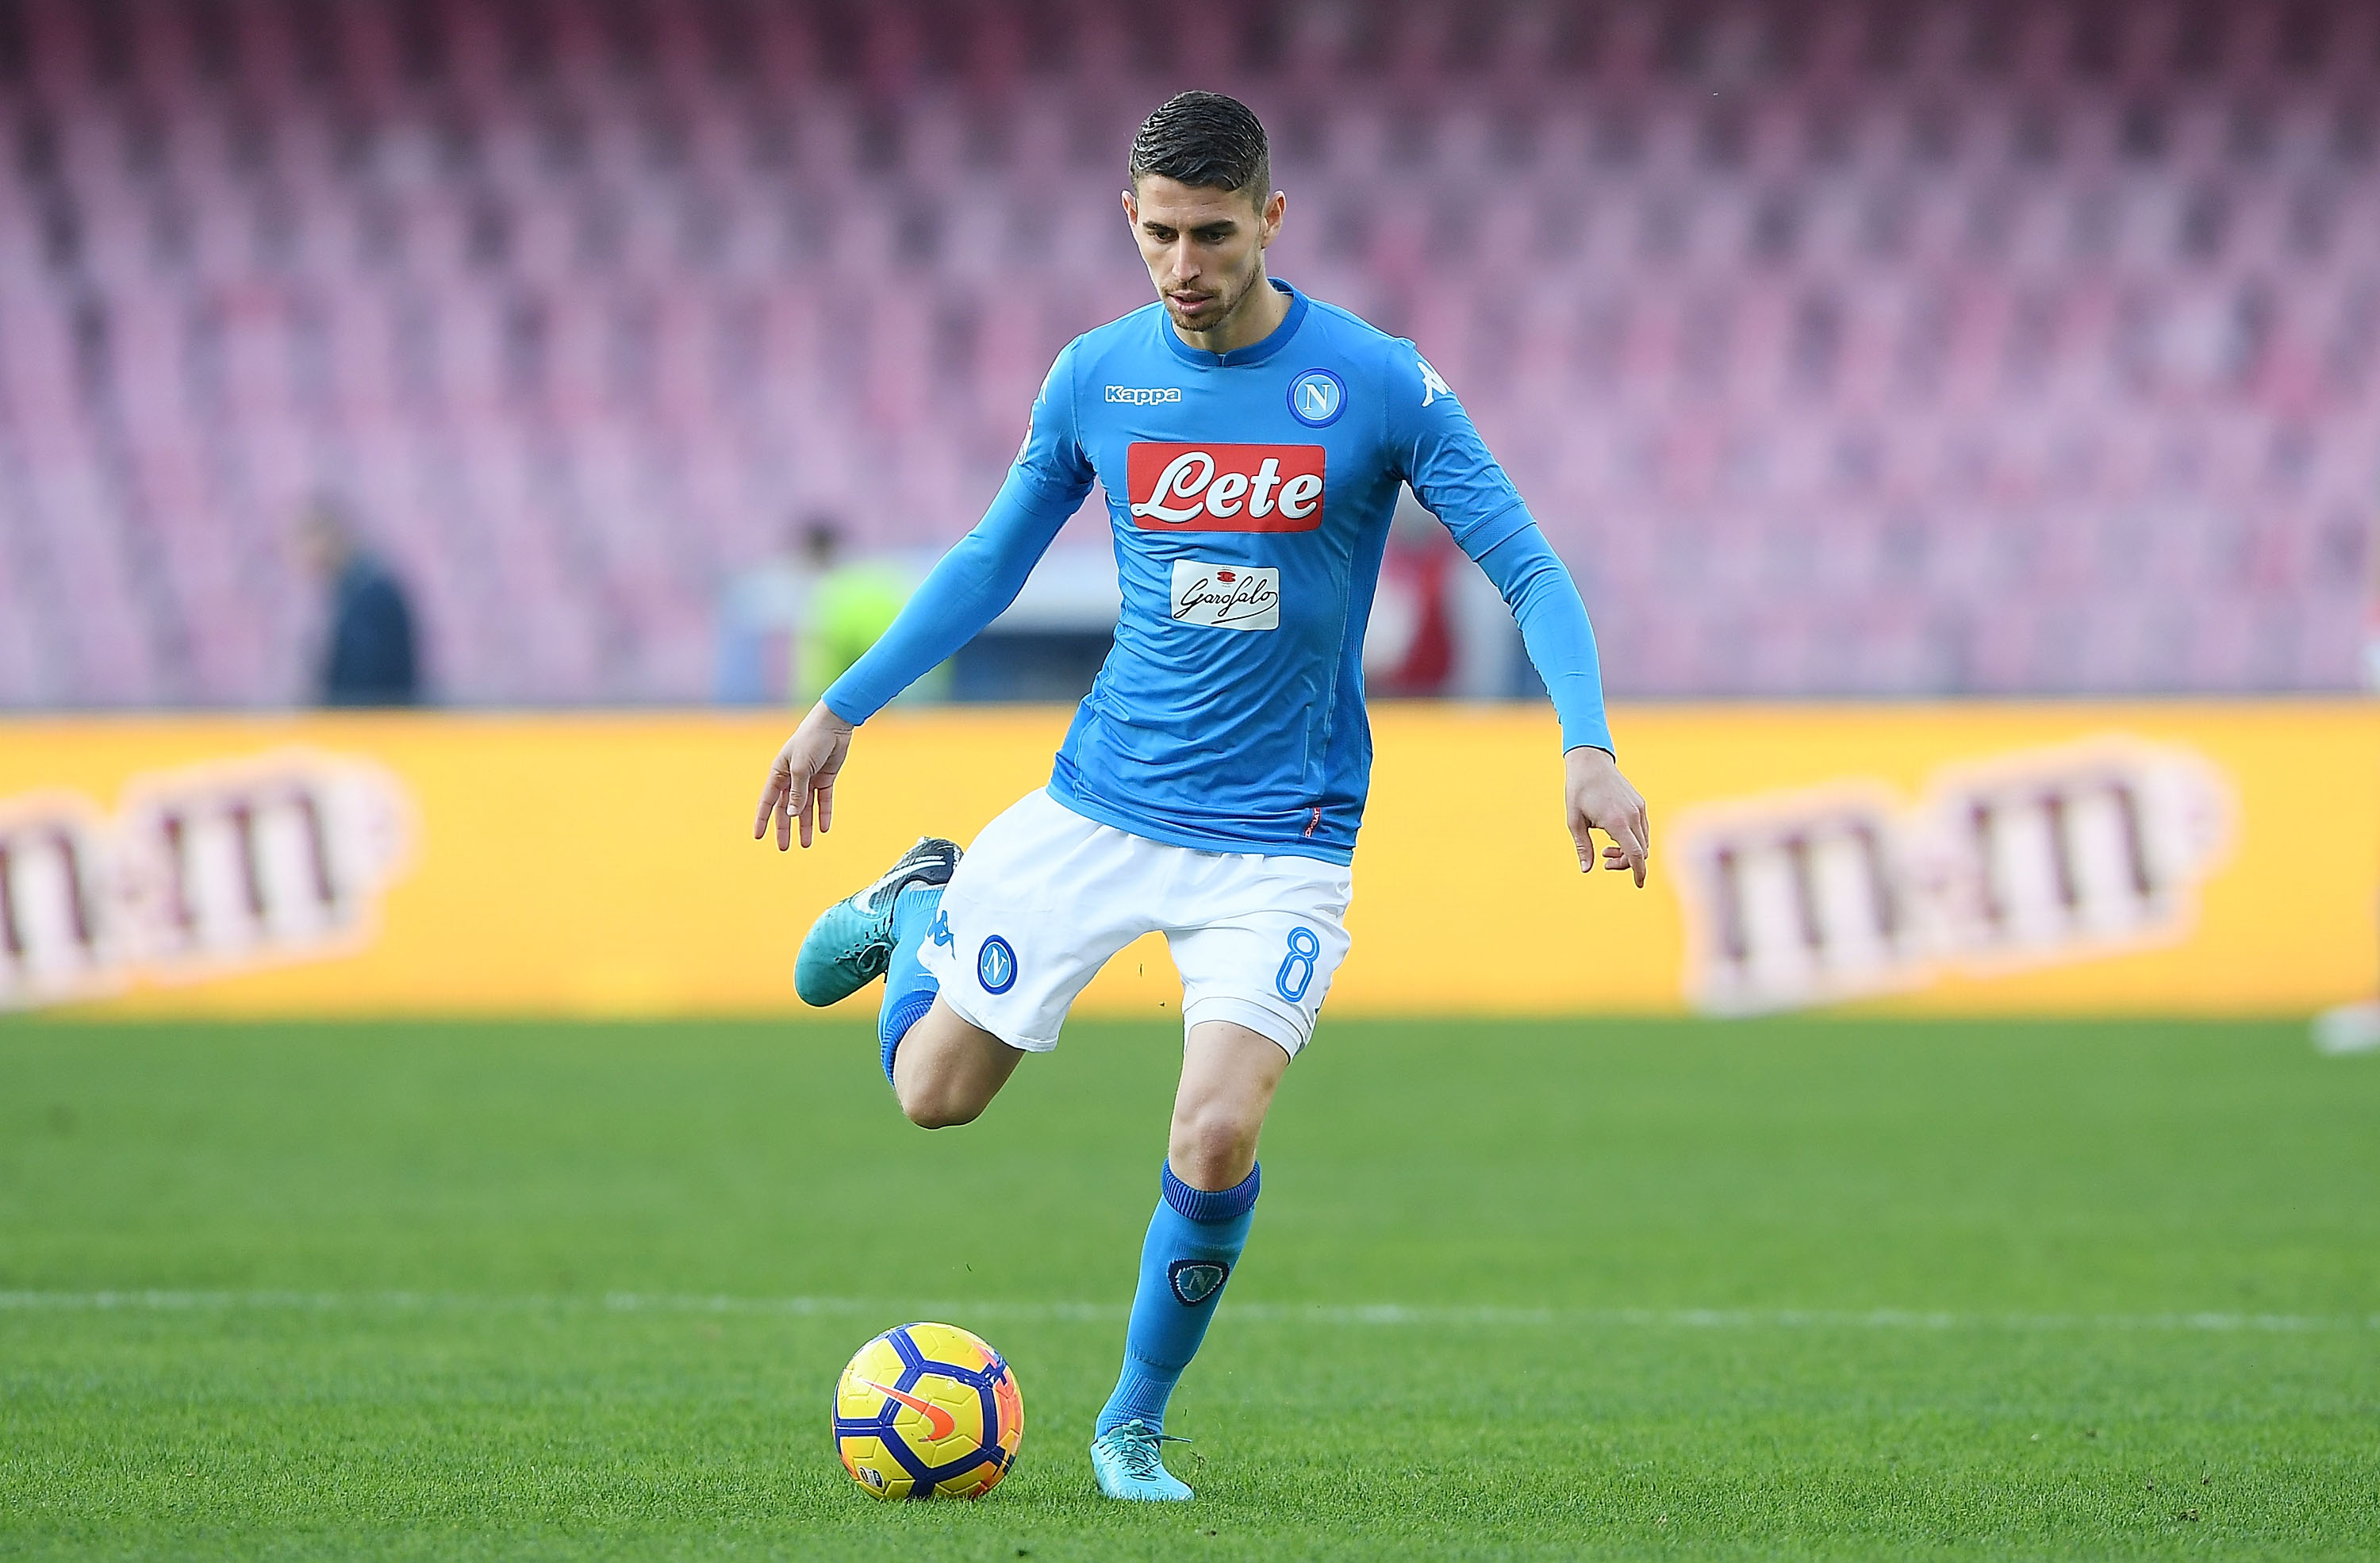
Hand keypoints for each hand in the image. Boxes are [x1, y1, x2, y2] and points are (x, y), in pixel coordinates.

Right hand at [753, 701, 856, 850]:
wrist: (834, 725)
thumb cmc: (811, 741)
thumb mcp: (801, 768)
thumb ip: (796, 793)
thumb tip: (790, 815)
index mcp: (779, 772)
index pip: (767, 800)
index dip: (762, 819)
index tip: (758, 837)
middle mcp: (792, 777)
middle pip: (786, 809)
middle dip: (785, 828)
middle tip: (785, 848)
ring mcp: (809, 778)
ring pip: (805, 808)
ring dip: (806, 825)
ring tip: (807, 844)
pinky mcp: (825, 778)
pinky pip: (823, 800)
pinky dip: (823, 813)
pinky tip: (824, 828)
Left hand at [1566, 746, 1648, 886]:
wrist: (1590, 762)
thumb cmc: (1578, 791)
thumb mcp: (1574, 821)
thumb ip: (1583, 847)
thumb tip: (1587, 869)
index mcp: (1616, 822)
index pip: (1636, 854)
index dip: (1639, 872)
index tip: (1638, 884)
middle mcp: (1632, 815)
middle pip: (1641, 851)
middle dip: (1626, 863)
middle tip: (1605, 861)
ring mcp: (1638, 808)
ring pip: (1644, 840)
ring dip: (1629, 851)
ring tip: (1605, 849)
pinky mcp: (1640, 803)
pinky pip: (1643, 829)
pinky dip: (1633, 839)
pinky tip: (1615, 836)